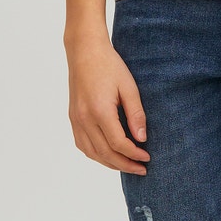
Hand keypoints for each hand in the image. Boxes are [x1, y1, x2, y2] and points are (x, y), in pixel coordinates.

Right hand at [66, 31, 150, 173]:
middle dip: (124, 164)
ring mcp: (76, 119)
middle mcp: (84, 119)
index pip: (118, 144)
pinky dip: (96, 154)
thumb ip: (136, 114)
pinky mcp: (73, 117)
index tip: (147, 158)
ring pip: (92, 152)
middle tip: (141, 169)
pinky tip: (108, 155)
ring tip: (127, 165)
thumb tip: (142, 139)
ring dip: (110, 163)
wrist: (84, 51)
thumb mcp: (129, 87)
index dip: (134, 155)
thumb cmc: (109, 65)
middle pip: (105, 153)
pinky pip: (82, 144)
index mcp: (99, 111)